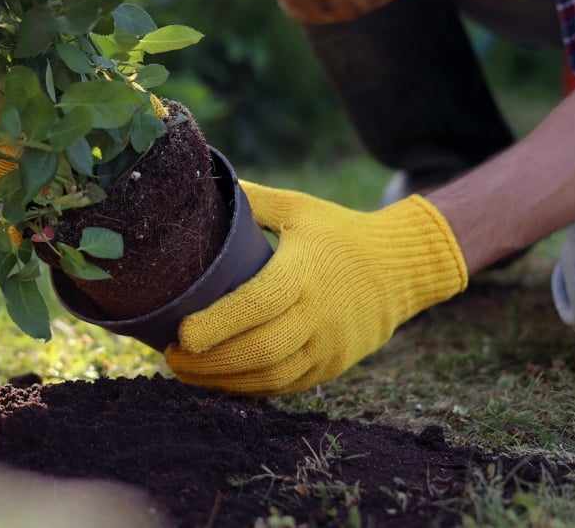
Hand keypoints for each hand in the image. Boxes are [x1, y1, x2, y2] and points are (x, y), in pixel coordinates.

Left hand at [165, 181, 468, 394]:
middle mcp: (319, 314)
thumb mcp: (299, 208)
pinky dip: (249, 389)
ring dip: (224, 382)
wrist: (402, 269)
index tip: (181, 334)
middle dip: (210, 361)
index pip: (258, 304)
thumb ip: (253, 200)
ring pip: (271, 376)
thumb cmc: (339, 233)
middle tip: (172, 358)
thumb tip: (203, 184)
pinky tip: (219, 382)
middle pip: (260, 349)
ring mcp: (328, 345)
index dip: (218, 324)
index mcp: (304, 272)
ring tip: (186, 373)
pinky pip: (286, 386)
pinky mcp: (332, 366)